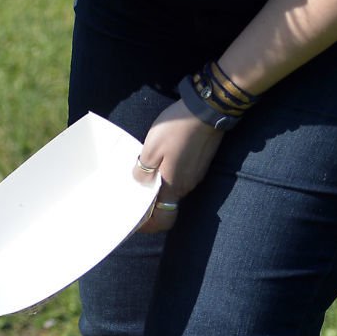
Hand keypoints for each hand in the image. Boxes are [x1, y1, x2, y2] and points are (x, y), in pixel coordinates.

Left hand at [133, 100, 225, 232]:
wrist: (207, 111)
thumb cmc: (176, 130)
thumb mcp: (151, 149)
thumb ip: (143, 171)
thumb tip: (139, 184)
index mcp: (173, 186)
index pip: (163, 219)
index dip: (148, 224)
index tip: (134, 221)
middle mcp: (187, 186)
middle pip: (166, 204)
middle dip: (149, 204)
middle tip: (130, 194)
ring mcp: (196, 175)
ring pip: (172, 189)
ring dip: (157, 188)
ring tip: (139, 176)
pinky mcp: (200, 164)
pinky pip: (180, 177)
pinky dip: (167, 176)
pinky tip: (156, 164)